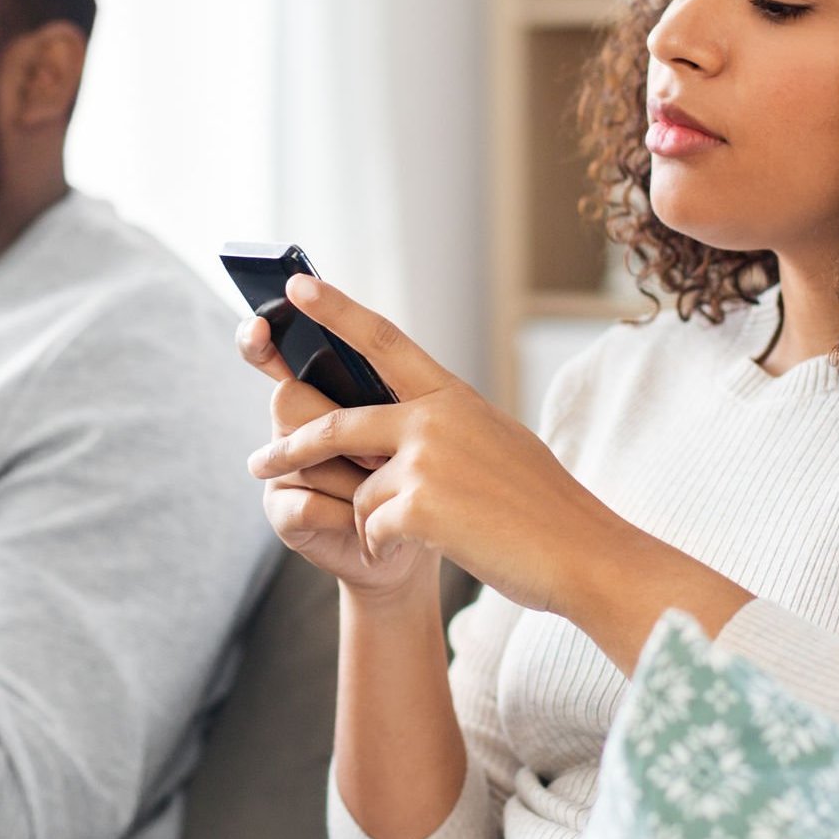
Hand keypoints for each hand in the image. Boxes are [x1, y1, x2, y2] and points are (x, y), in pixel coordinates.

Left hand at [244, 275, 658, 619]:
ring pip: (359, 492)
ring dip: (375, 523)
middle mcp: (434, 418)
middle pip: (338, 423)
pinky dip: (385, 548)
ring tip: (421, 536)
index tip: (295, 284)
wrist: (581, 553)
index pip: (383, 340)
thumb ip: (445, 427)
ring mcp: (426, 460)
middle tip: (257, 463)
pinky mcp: (418, 505)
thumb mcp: (495, 444)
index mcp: (453, 396)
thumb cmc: (541, 509)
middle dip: (291, 445)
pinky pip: (371, 528)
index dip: (336, 310)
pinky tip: (425, 550)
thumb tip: (400, 427)